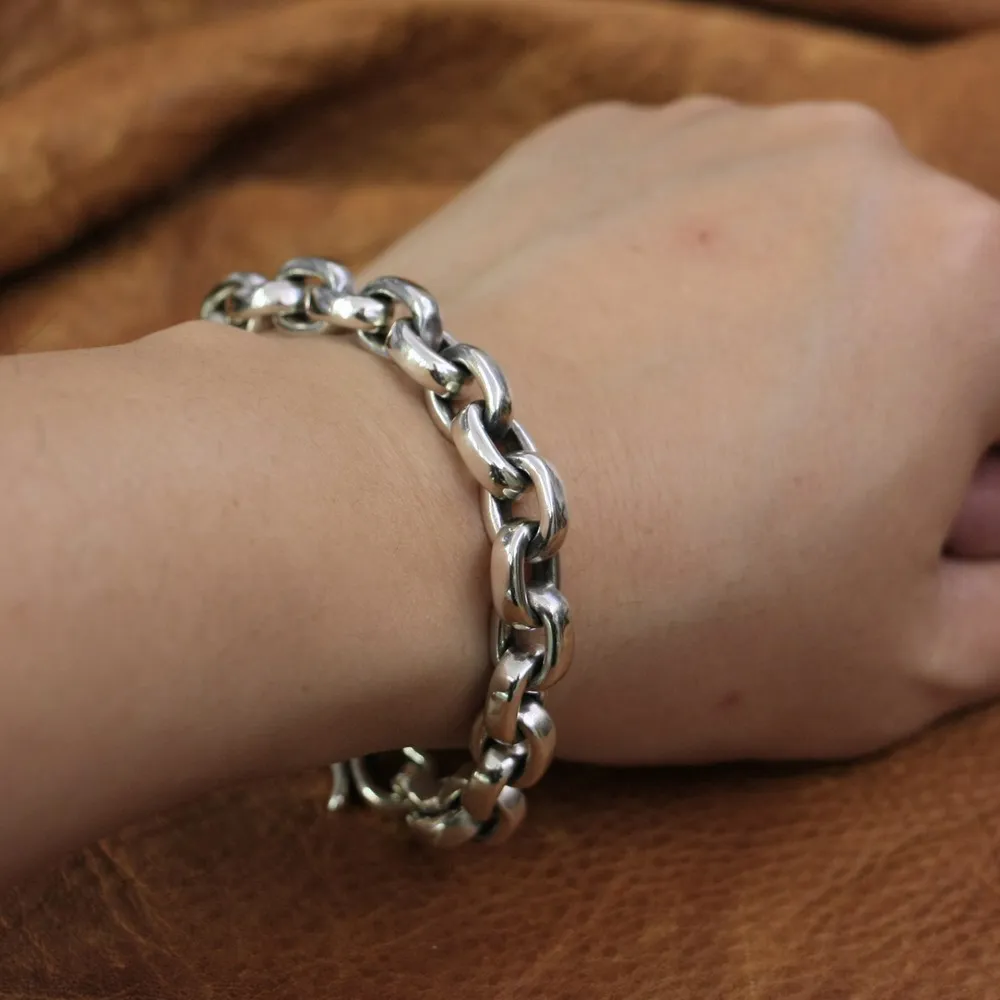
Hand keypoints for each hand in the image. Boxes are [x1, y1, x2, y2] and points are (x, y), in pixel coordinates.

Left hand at [368, 98, 999, 763]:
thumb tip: (988, 549)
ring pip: (783, 259)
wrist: (389, 515)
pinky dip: (656, 300)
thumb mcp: (893, 664)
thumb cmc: (657, 600)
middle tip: (765, 514)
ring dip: (763, 347)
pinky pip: (666, 230)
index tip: (893, 542)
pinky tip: (587, 389)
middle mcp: (843, 163)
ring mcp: (696, 139)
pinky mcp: (575, 149)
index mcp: (964, 273)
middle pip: (904, 308)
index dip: (963, 482)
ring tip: (658, 456)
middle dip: (873, 409)